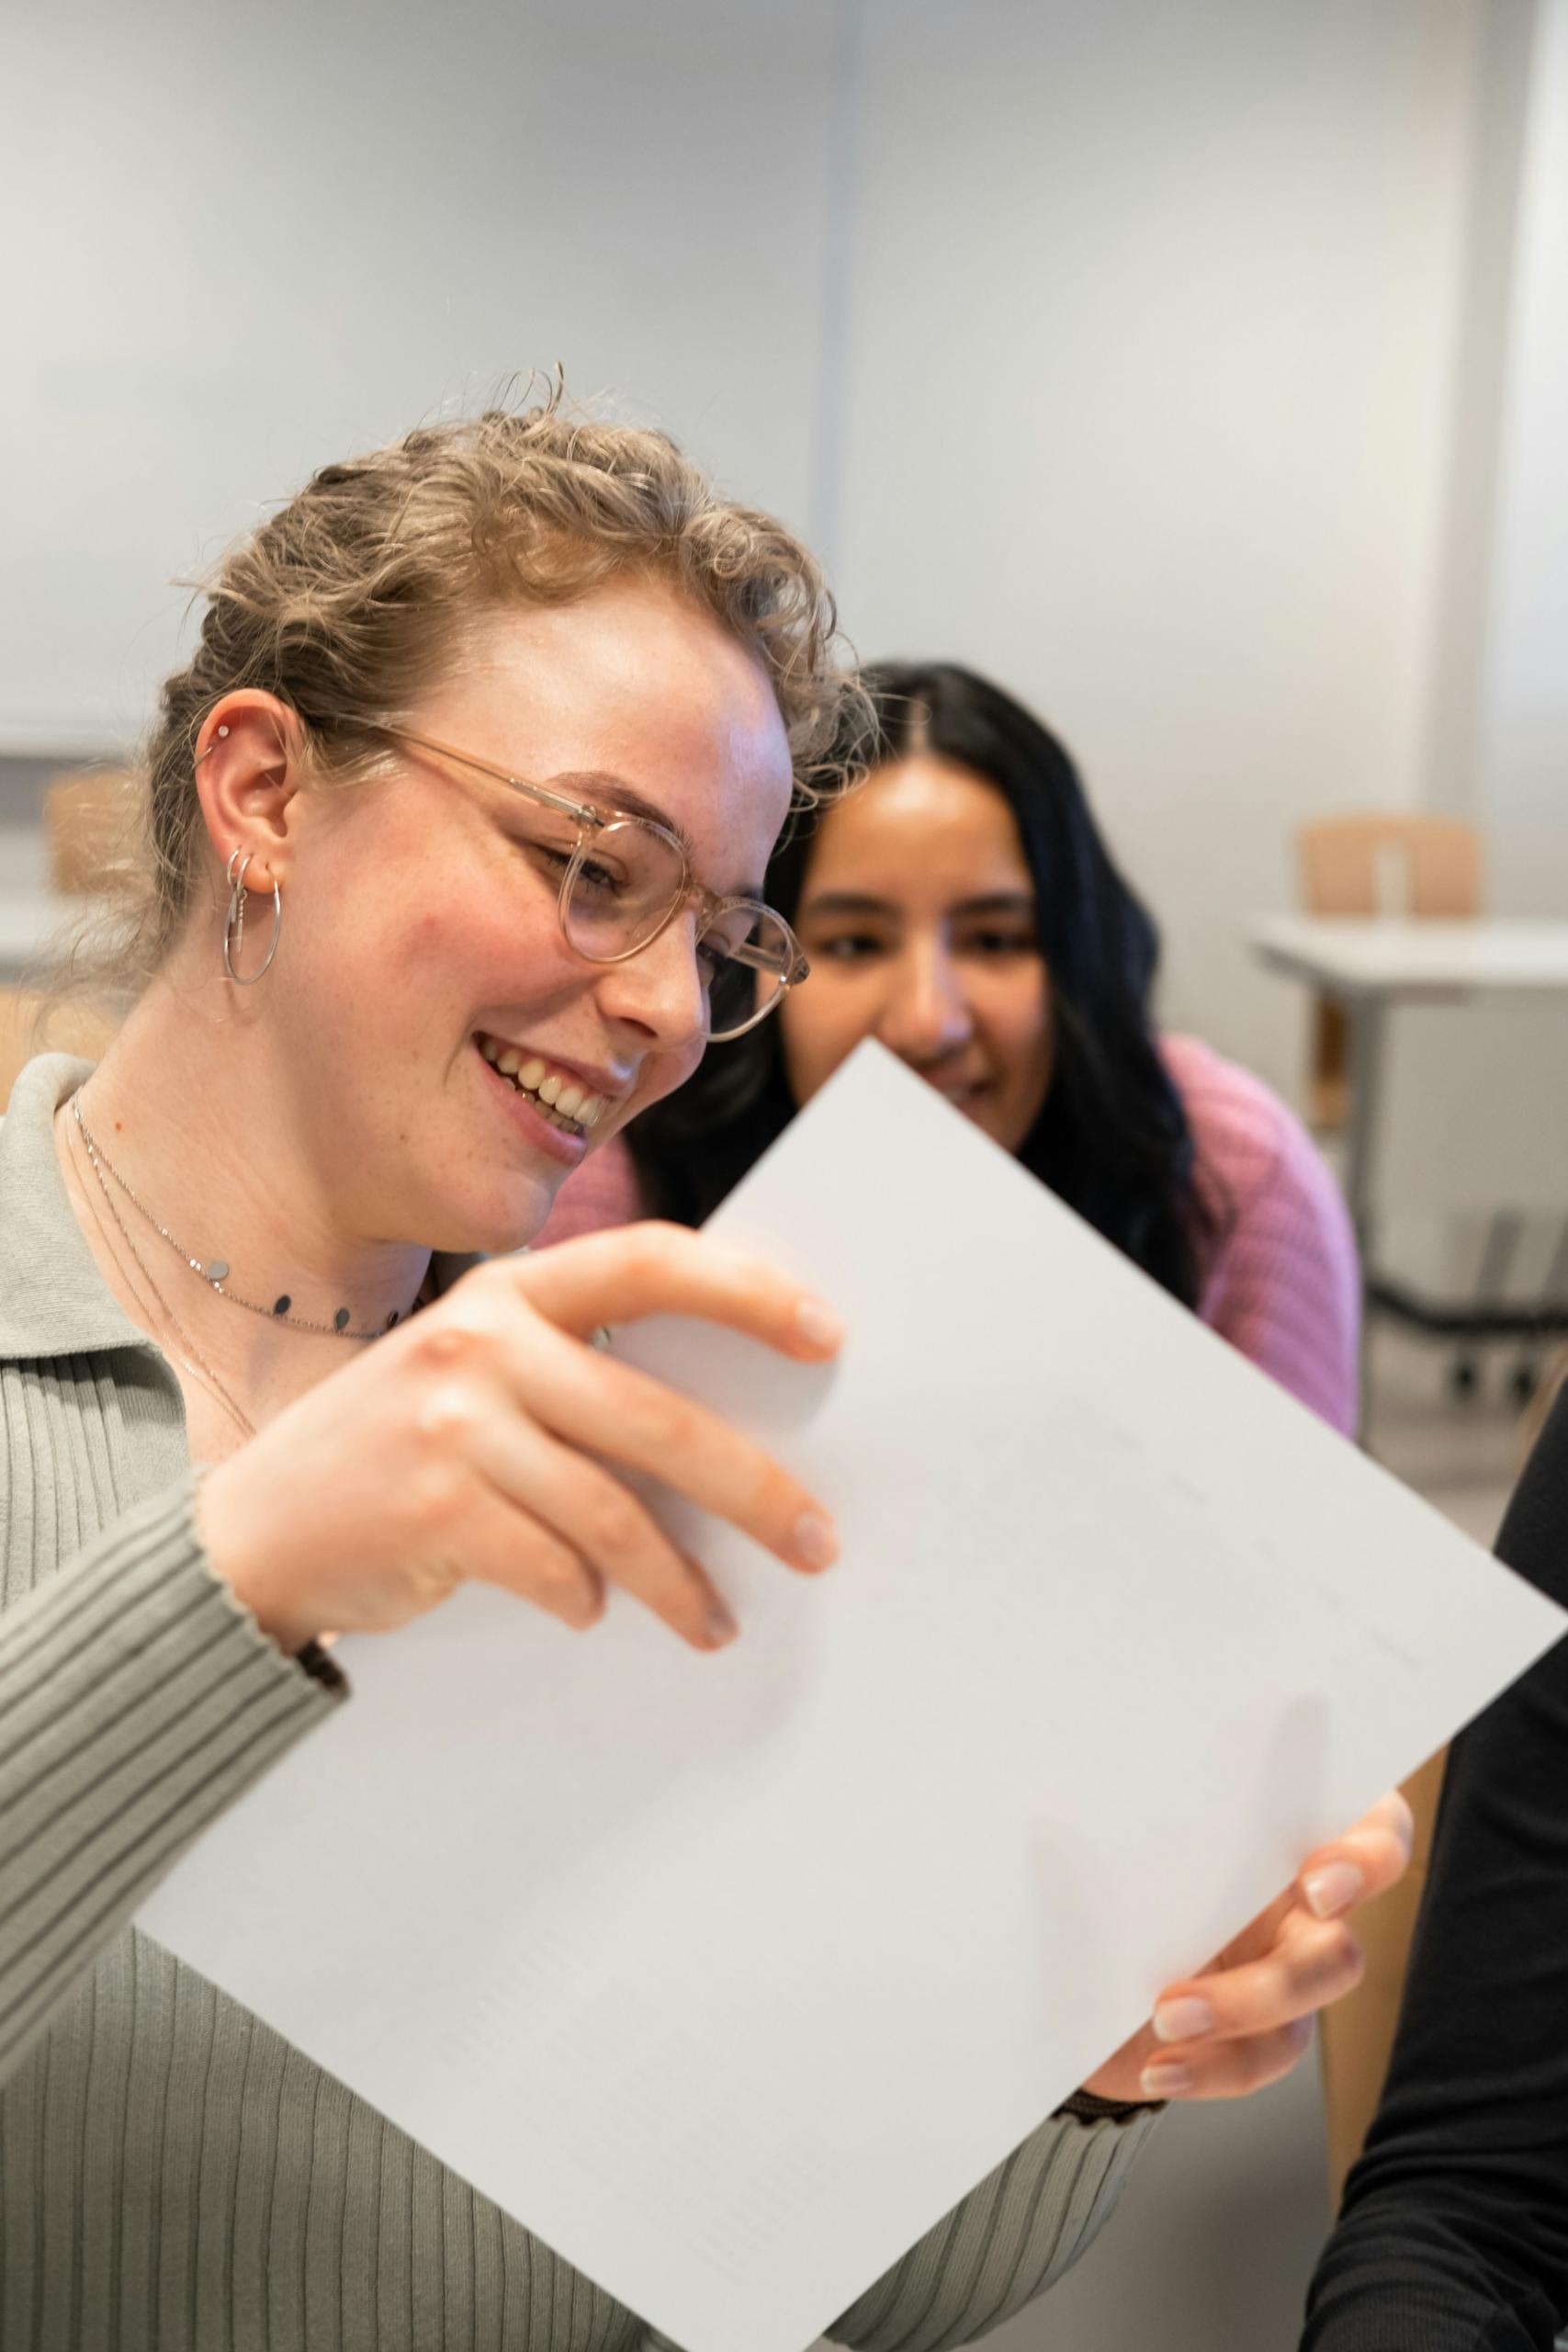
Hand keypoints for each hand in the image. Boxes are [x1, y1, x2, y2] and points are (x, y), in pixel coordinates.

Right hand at [198, 1223, 842, 1655]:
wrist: (258, 1531)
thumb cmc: (399, 1451)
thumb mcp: (473, 1377)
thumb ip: (573, 1378)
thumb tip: (730, 1434)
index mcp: (509, 1294)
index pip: (649, 1261)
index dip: (747, 1292)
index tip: (827, 1336)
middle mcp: (480, 1344)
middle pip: (655, 1417)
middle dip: (751, 1488)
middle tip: (816, 1541)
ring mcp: (450, 1424)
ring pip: (613, 1512)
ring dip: (679, 1583)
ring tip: (717, 1623)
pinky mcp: (430, 1508)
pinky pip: (552, 1567)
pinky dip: (586, 1601)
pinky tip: (594, 1615)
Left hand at [1079, 1789, 1415, 2104]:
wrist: (1069, 1982)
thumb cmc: (1097, 1893)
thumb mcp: (1105, 1852)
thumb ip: (1115, 1832)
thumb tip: (1055, 1834)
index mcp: (1270, 1836)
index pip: (1366, 1824)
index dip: (1370, 1845)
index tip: (1319, 1872)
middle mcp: (1293, 1902)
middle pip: (1354, 1908)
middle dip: (1339, 1916)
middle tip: (1310, 1899)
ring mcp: (1283, 1969)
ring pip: (1319, 1981)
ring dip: (1249, 2001)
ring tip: (1168, 2015)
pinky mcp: (1258, 2035)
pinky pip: (1265, 2055)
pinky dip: (1213, 2065)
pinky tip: (1161, 2066)